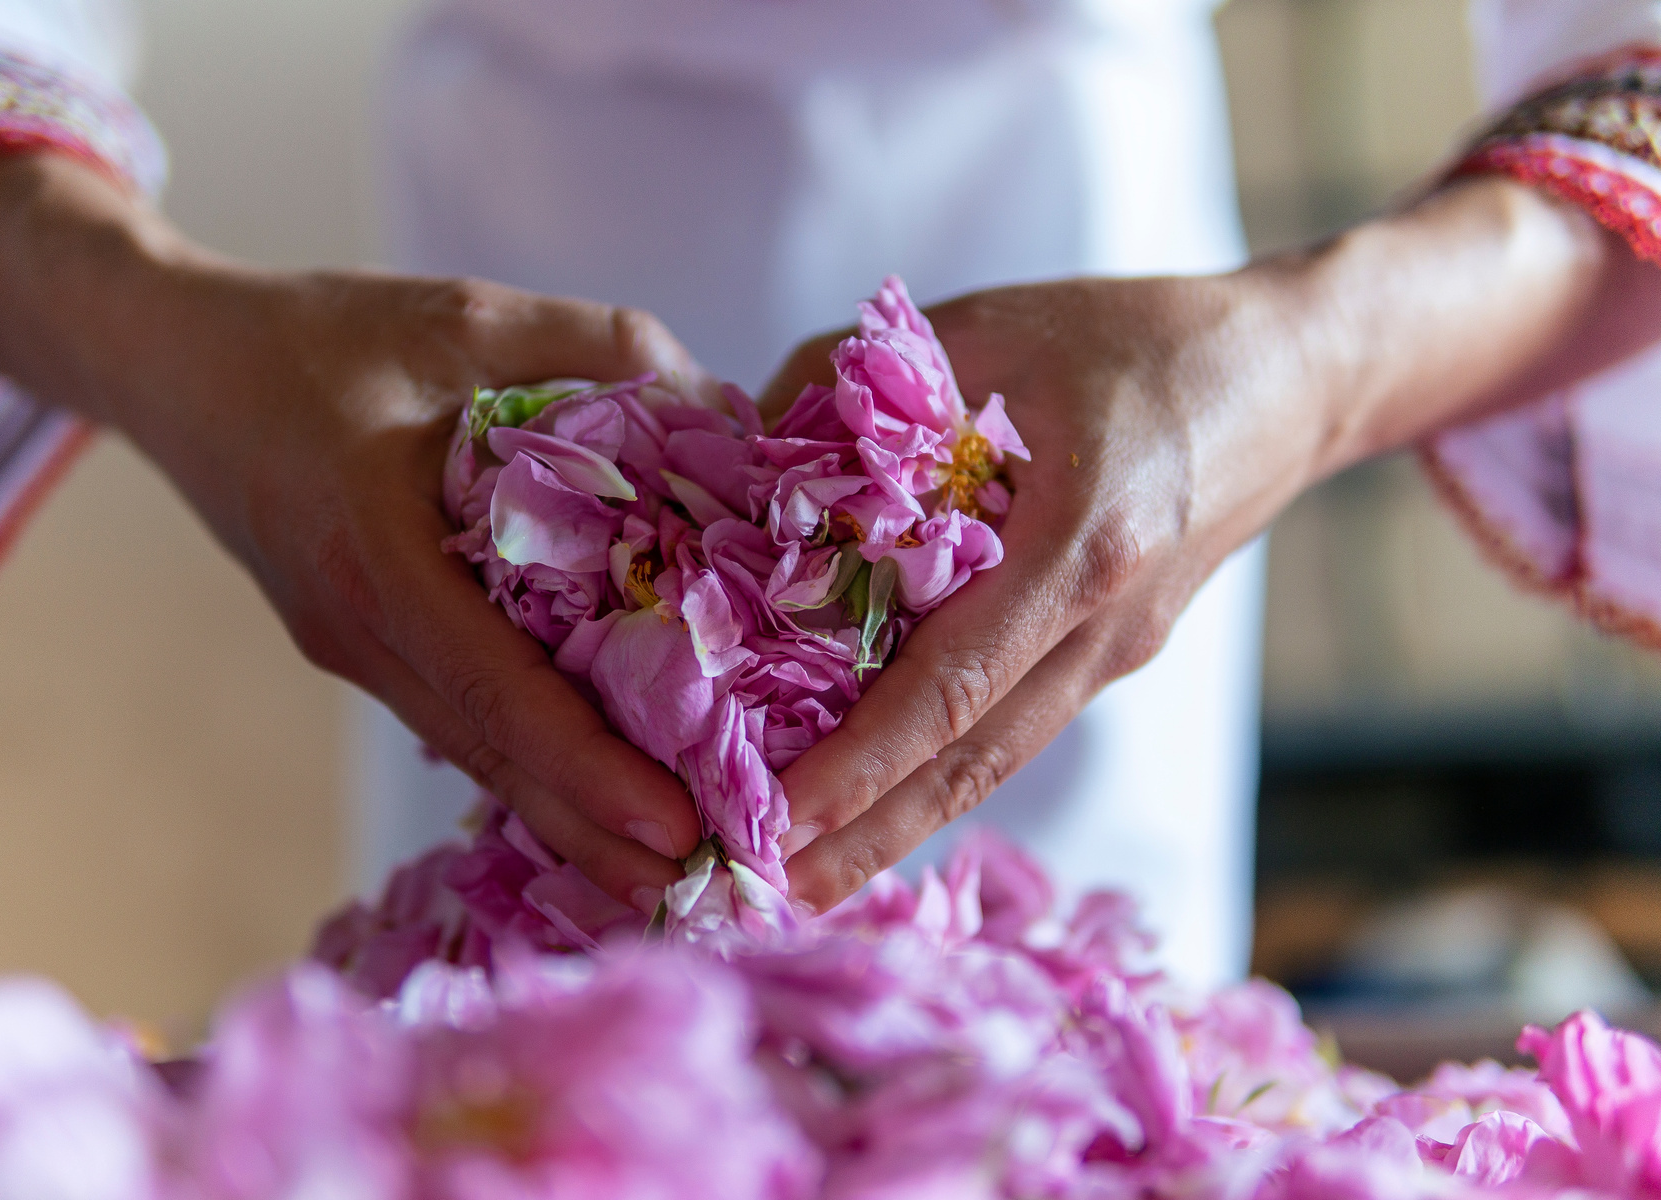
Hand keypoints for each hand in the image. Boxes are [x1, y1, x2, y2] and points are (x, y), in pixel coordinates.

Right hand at [0, 155, 710, 909]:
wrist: (178, 366)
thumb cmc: (318, 336)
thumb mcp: (469, 314)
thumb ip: (601, 348)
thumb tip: (729, 413)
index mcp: (377, 555)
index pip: (495, 688)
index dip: (587, 768)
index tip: (673, 827)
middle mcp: (358, 628)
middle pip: (492, 754)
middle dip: (594, 834)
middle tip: (703, 894)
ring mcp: (352, 649)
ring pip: (474, 750)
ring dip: (564, 816)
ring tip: (663, 871)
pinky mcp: (359, 646)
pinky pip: (455, 717)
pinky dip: (527, 763)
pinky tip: (591, 793)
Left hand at [762, 178, 1641, 910]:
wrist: (1293, 375)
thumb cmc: (1141, 335)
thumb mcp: (988, 324)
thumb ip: (851, 380)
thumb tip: (739, 457)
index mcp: (1083, 542)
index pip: (955, 682)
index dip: (865, 760)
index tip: (783, 816)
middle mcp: (1106, 623)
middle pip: (977, 759)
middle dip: (874, 833)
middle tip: (773, 891)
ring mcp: (1120, 649)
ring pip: (1000, 758)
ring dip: (907, 822)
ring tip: (818, 877)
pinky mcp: (1117, 651)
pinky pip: (1021, 723)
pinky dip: (949, 771)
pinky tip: (889, 798)